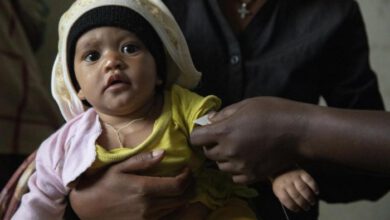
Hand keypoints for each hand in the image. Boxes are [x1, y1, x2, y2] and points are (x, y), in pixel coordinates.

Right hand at [69, 150, 191, 219]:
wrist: (86, 208)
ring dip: (182, 196)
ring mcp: (148, 218)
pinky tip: (169, 198)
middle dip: (189, 186)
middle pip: (181, 198)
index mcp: (144, 189)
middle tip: (187, 176)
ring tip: (179, 185)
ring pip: (176, 208)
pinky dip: (173, 207)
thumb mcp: (119, 167)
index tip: (187, 169)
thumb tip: (163, 153)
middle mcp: (149, 206)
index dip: (188, 177)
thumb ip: (142, 160)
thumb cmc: (102, 183)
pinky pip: (167, 216)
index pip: (178, 185)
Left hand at [190, 97, 309, 183]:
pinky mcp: (252, 176)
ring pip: (220, 166)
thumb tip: (209, 121)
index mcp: (225, 131)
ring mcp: (240, 166)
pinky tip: (246, 159)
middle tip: (225, 137)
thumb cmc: (273, 112)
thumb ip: (224, 114)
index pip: (196, 139)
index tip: (206, 131)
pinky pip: (234, 177)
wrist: (299, 131)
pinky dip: (236, 169)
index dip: (199, 134)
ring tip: (239, 147)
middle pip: (208, 153)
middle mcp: (229, 151)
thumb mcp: (246, 105)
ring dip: (224, 158)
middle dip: (212, 145)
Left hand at [272, 169, 318, 211]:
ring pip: (303, 189)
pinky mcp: (301, 172)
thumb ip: (285, 197)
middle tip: (307, 208)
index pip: (286, 199)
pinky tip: (316, 192)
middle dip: (303, 203)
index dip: (292, 206)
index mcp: (279, 187)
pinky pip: (309, 180)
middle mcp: (286, 182)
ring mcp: (294, 177)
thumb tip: (296, 207)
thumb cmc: (281, 183)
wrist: (281, 168)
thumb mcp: (278, 190)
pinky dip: (314, 187)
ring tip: (312, 202)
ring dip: (309, 197)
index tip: (298, 210)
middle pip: (296, 195)